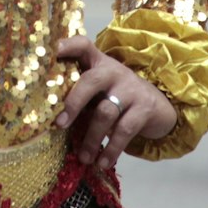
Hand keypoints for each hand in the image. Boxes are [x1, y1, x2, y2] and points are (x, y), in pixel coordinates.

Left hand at [53, 36, 177, 168]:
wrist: (159, 106)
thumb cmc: (118, 97)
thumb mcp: (100, 88)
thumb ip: (80, 93)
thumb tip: (48, 117)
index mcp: (99, 63)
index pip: (83, 45)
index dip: (67, 45)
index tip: (52, 50)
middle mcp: (114, 71)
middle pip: (91, 80)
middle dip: (73, 103)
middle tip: (59, 125)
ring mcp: (131, 89)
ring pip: (106, 112)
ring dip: (92, 138)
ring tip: (83, 157)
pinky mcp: (144, 108)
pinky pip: (124, 130)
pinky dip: (111, 149)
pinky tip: (103, 162)